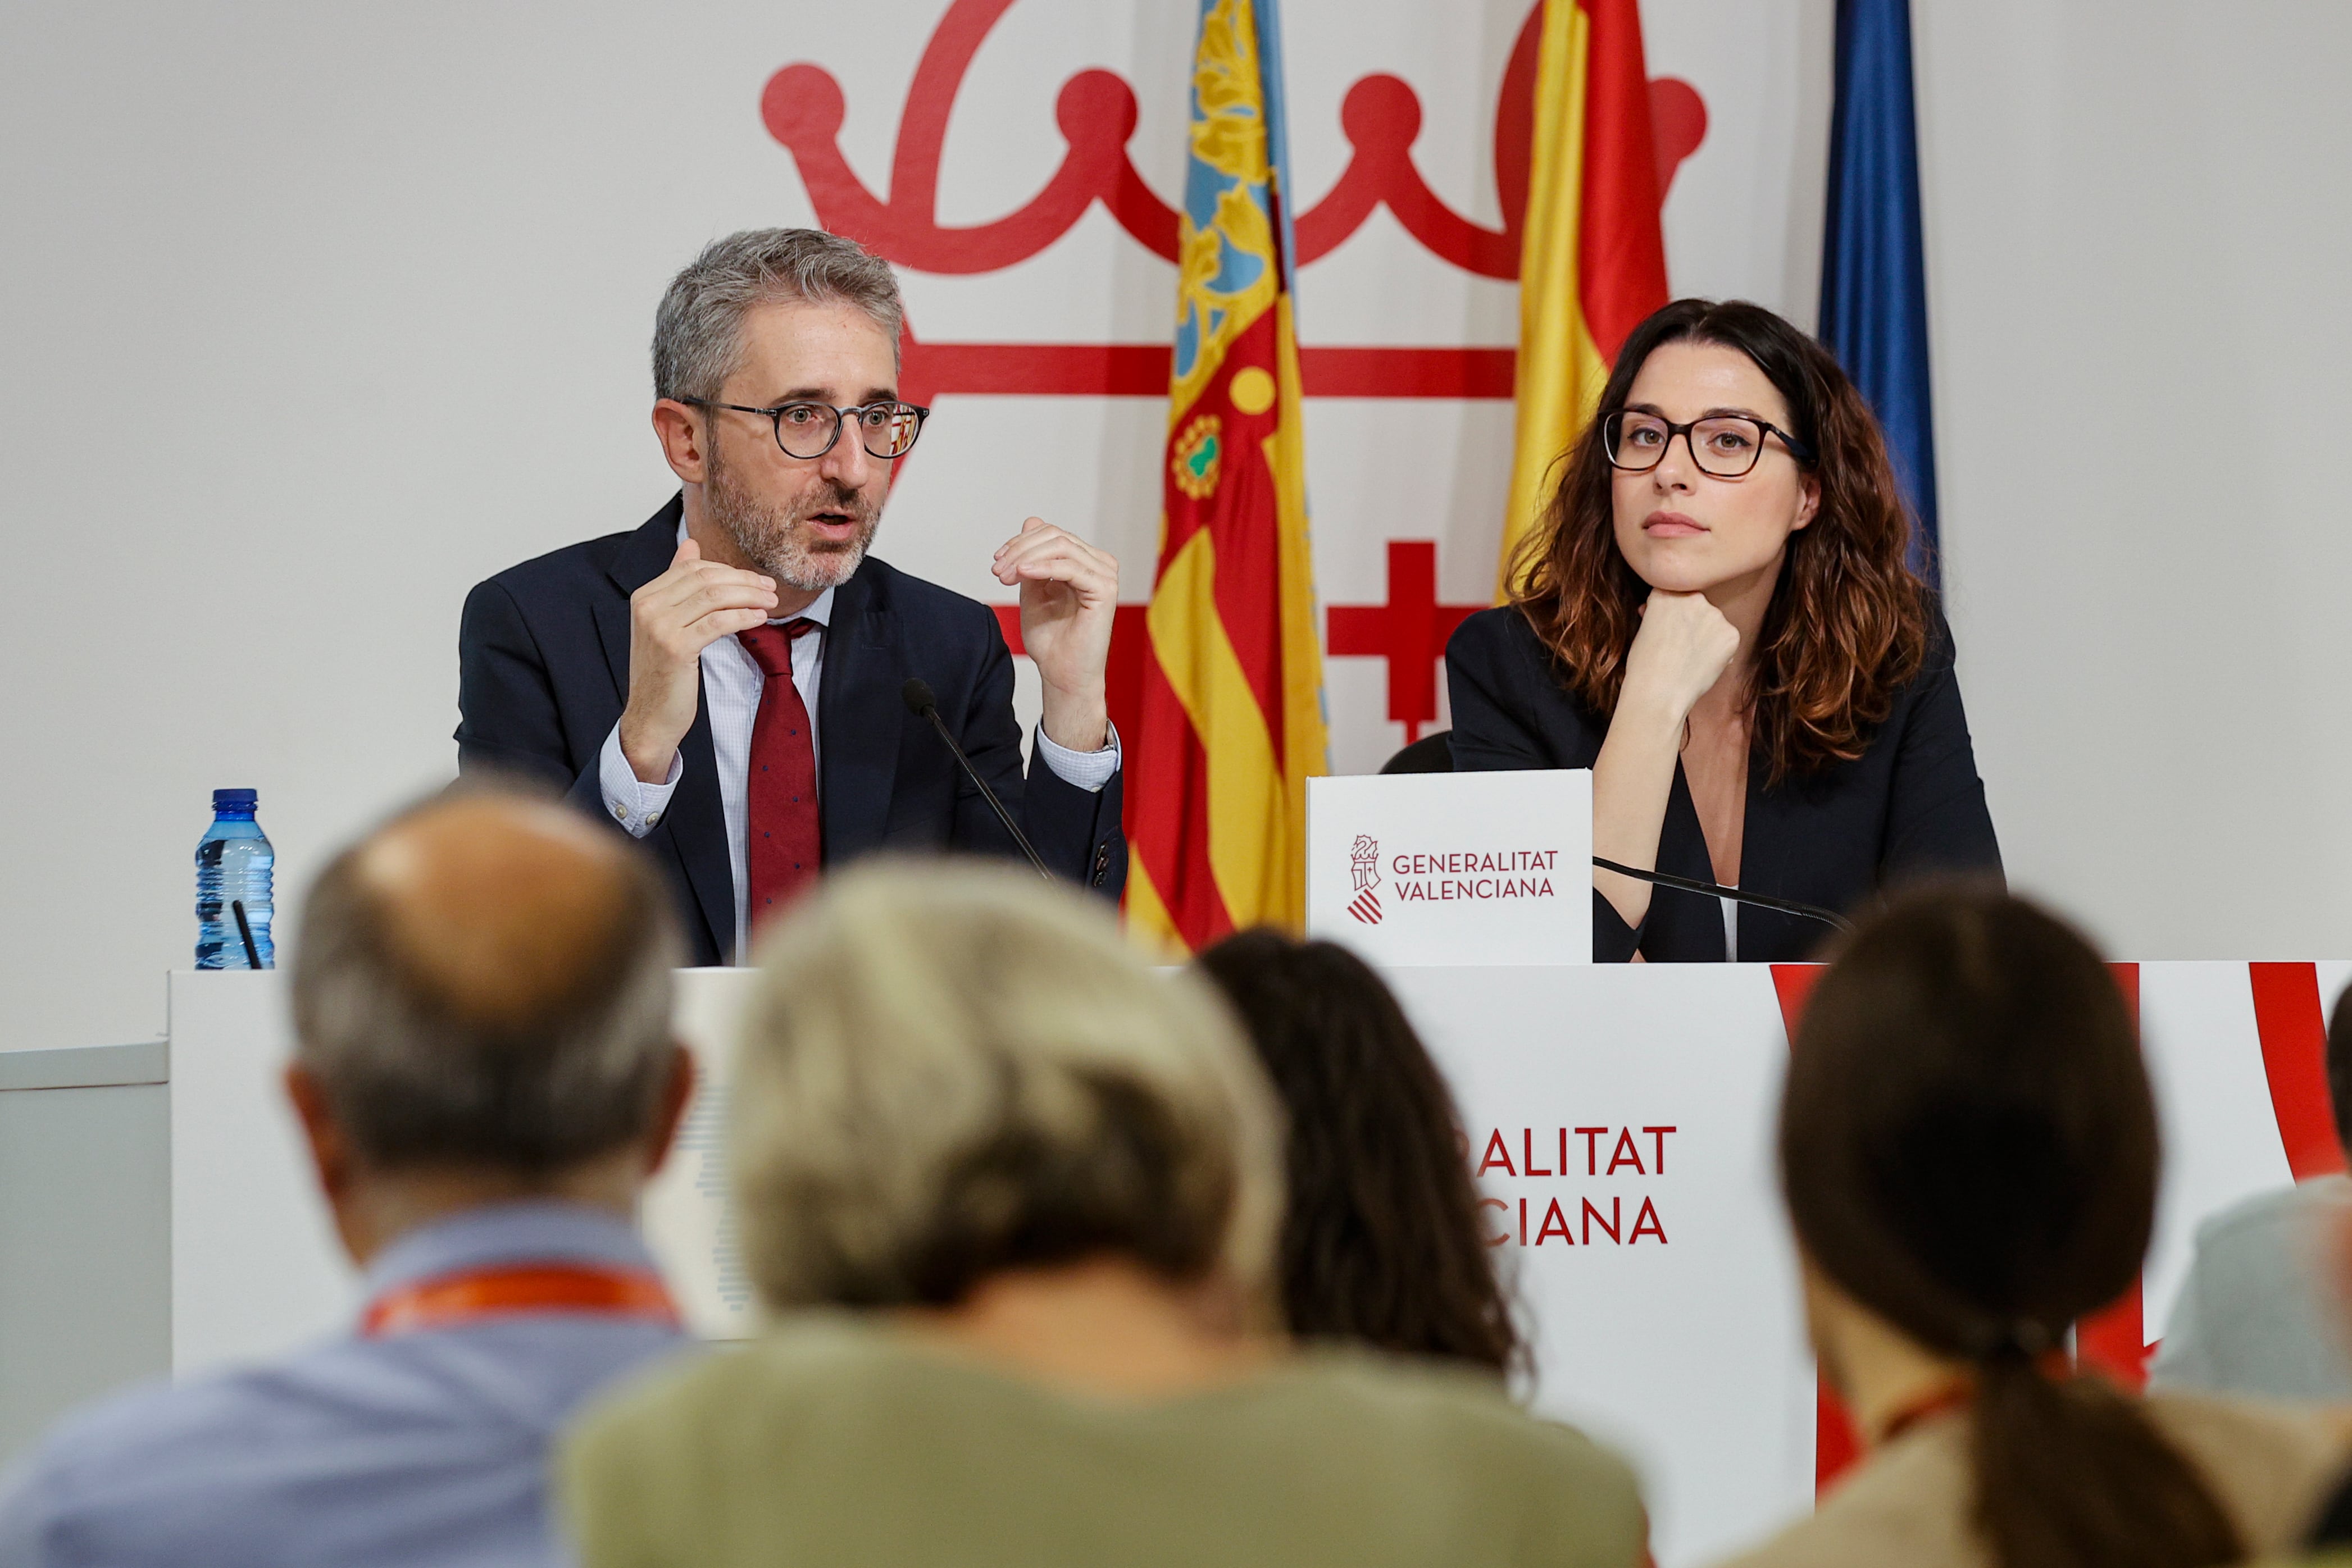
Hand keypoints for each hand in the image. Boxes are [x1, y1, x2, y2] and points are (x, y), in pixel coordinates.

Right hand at [618, 538, 777, 781]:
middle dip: (743, 580)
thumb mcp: (666, 623)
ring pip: (715, 596)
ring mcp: (659, 626)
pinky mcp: (676, 647)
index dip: (728, 570)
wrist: (650, 716)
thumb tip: (691, 543)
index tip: (754, 579)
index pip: (693, 568)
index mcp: (644, 596)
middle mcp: (648, 606)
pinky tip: (760, 617)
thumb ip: (678, 585)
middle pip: (706, 578)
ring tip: (771, 601)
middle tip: (770, 587)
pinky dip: (743, 616)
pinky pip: (718, 621)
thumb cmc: (665, 672)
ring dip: (749, 596)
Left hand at [993, 516, 1116, 751]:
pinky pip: (1070, 567)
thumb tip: (1031, 520)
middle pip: (1055, 536)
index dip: (1020, 542)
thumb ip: (1031, 559)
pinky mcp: (1105, 590)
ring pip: (1061, 546)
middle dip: (1019, 549)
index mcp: (1085, 562)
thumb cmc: (1051, 639)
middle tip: (997, 571)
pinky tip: (1022, 573)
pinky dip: (1042, 567)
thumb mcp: (1033, 590)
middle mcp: (1099, 564)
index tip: (996, 562)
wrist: (1062, 674)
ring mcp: (1105, 575)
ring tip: (1005, 575)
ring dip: (1025, 557)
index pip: (1051, 535)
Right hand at [1618, 589, 1739, 731]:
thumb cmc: (1644, 666)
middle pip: (1695, 604)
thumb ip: (1658, 614)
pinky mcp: (1731, 634)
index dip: (1669, 610)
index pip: (1672, 592)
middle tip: (1678, 645)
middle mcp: (1693, 598)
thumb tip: (1662, 612)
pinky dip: (1719, 650)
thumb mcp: (1643, 631)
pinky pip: (1726, 638)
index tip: (1664, 626)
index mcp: (1666, 593)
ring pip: (1712, 621)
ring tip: (1691, 658)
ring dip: (1706, 634)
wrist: (1659, 693)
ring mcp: (1714, 615)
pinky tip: (1703, 664)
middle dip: (1689, 619)